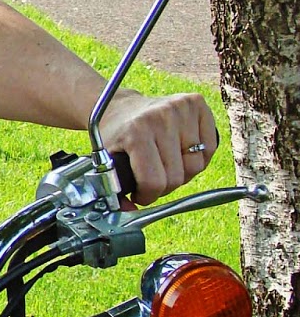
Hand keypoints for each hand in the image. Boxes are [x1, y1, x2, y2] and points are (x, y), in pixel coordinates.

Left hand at [98, 90, 219, 204]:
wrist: (122, 107)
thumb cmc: (116, 137)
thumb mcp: (107, 163)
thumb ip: (116, 191)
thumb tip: (130, 213)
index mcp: (136, 132)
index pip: (155, 181)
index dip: (148, 195)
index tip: (140, 193)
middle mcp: (161, 116)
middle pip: (177, 177)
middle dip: (163, 186)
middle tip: (152, 178)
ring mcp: (181, 107)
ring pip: (196, 165)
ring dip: (182, 172)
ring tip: (165, 164)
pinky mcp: (196, 103)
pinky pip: (209, 148)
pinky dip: (198, 158)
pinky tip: (180, 152)